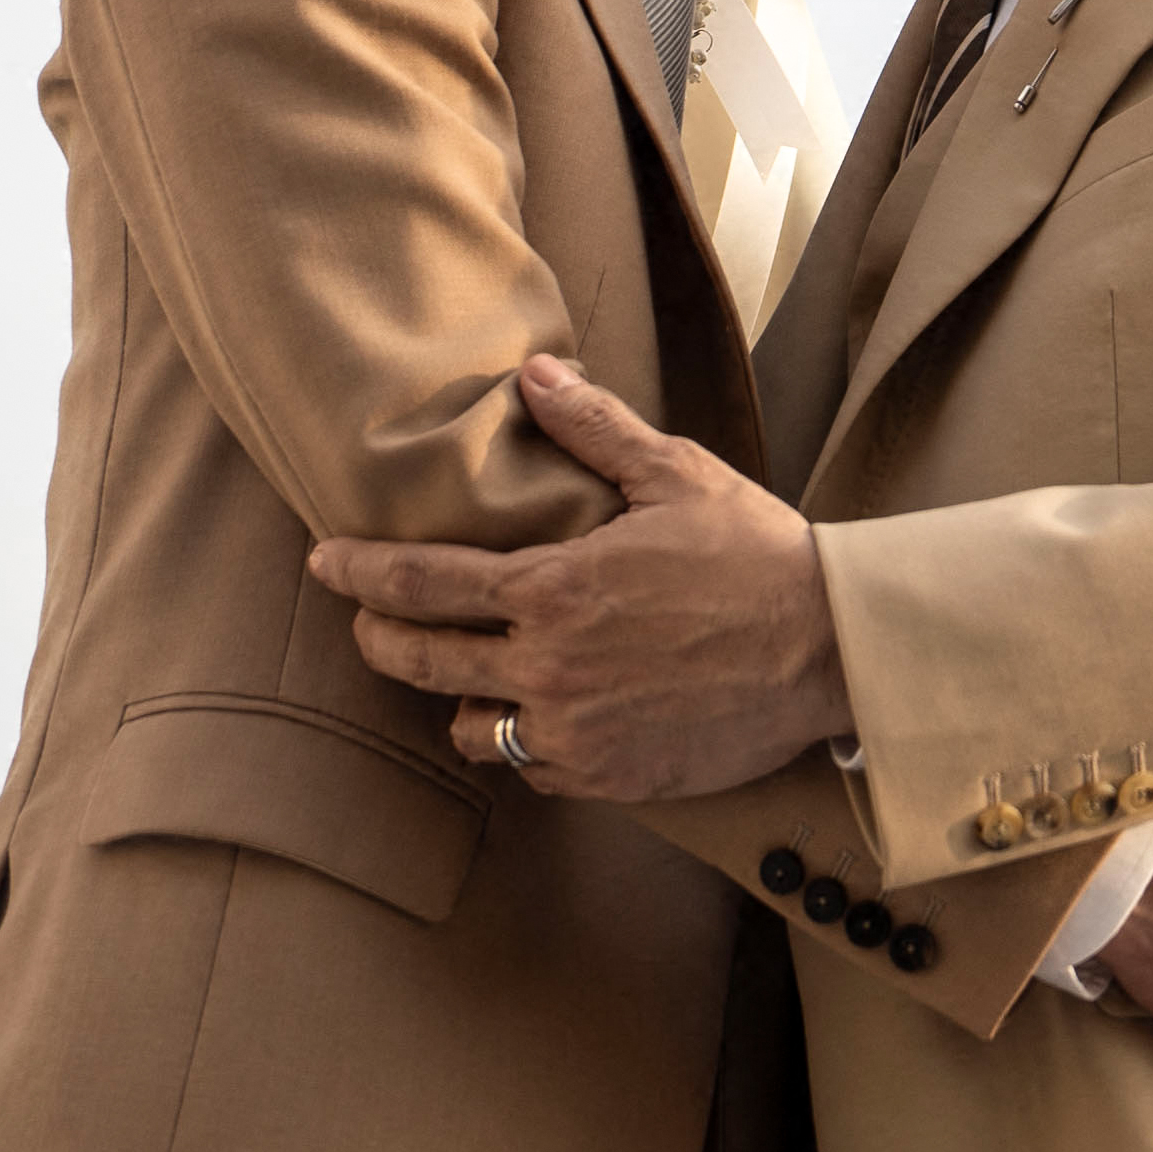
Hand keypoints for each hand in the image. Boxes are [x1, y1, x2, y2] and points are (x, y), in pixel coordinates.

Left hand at [310, 356, 849, 799]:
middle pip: (421, 661)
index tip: (325, 562)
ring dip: (458, 697)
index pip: (423, 583)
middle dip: (379, 639)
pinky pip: (533, 767)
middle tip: (366, 625)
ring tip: (469, 674)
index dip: (361, 573)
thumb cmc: (755, 553)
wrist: (827, 649)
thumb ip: (594, 429)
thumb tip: (535, 373)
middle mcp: (549, 669)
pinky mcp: (607, 778)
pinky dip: (526, 741)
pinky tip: (546, 713)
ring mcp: (574, 733)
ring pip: (470, 727)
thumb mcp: (676, 475)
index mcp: (555, 589)